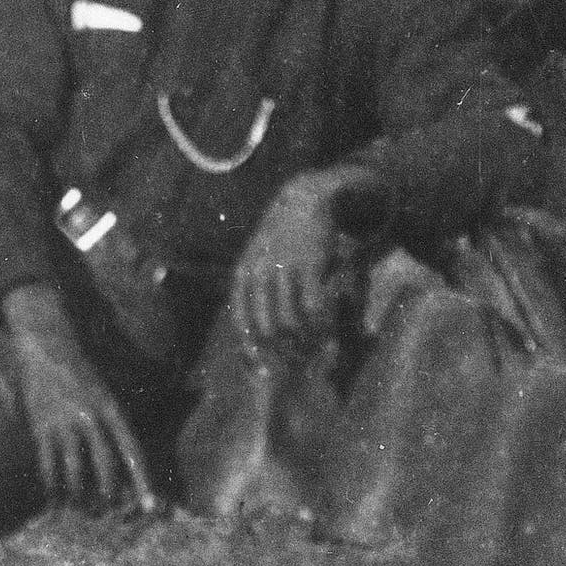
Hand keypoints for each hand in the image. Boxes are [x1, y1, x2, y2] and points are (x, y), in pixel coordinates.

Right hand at [3, 287, 154, 513]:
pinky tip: (55, 499)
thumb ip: (116, 426)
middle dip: (108, 495)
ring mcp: (65, 422)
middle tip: (108, 513)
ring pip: (75, 471)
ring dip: (79, 496)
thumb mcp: (108, 393)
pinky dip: (52, 486)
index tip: (151, 506)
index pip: (133, 451)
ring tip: (80, 510)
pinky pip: (49, 465)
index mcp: (113, 409)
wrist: (47, 345)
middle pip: (105, 465)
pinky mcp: (41, 426)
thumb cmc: (82, 375)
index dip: (143, 481)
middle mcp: (92, 417)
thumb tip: (126, 466)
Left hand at [231, 173, 358, 352]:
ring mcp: (285, 268)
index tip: (261, 365)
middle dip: (281, 348)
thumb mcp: (257, 257)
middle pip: (266, 326)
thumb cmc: (281, 235)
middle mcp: (260, 272)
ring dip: (302, 337)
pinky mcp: (311, 265)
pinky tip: (323, 322)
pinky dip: (318, 320)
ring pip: (290, 320)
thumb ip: (253, 288)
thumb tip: (256, 328)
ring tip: (312, 341)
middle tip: (294, 356)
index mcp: (244, 272)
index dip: (251, 345)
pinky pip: (312, 306)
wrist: (306, 199)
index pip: (241, 318)